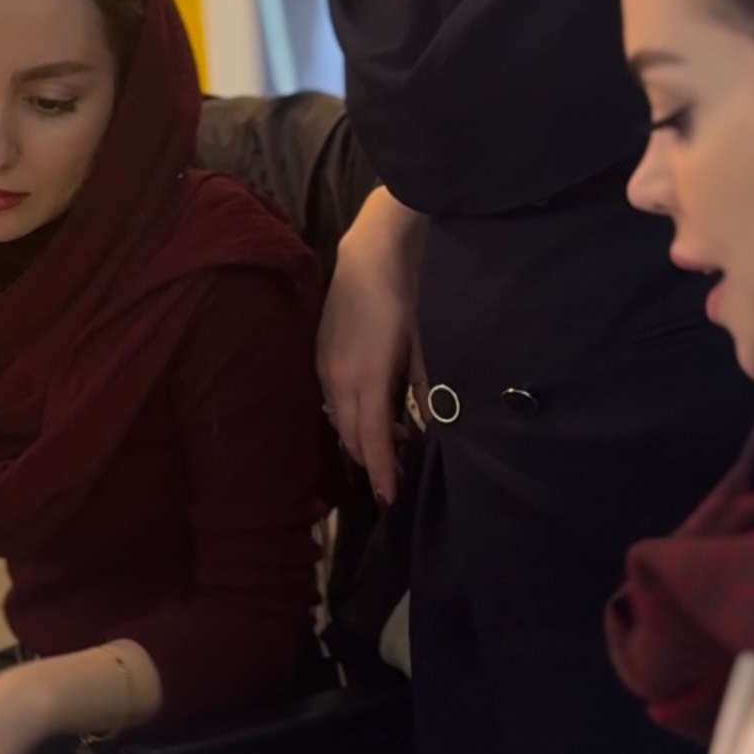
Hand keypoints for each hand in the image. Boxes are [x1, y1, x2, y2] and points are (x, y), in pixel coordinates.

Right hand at [317, 187, 426, 506]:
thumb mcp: (423, 346)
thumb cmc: (407, 295)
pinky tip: (372, 411)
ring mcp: (325, 366)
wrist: (372, 251)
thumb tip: (432, 423)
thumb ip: (423, 387)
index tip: (390, 501)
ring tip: (388, 447)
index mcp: (364, 380)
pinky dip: (351, 414)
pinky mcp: (321, 354)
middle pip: (349, 436)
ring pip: (338, 419)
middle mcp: (337, 380)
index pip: (371, 442)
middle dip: (369, 461)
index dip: (381, 474)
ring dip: (359, 438)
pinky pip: (333, 399)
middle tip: (393, 479)